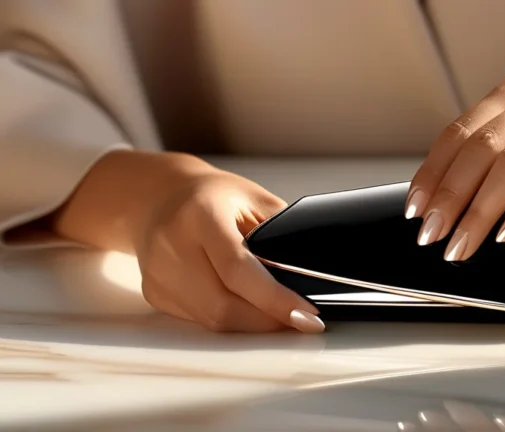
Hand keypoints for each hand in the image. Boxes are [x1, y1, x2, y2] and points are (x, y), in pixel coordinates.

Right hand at [49, 151, 323, 332]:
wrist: (160, 197)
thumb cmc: (213, 196)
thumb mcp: (254, 199)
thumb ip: (280, 232)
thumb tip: (309, 274)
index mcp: (200, 213)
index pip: (237, 268)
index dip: (273, 298)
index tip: (306, 314)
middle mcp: (172, 243)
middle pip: (222, 304)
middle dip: (268, 320)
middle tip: (301, 321)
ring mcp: (158, 272)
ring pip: (211, 319)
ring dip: (251, 324)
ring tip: (279, 315)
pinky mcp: (154, 292)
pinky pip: (199, 319)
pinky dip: (228, 318)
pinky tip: (245, 305)